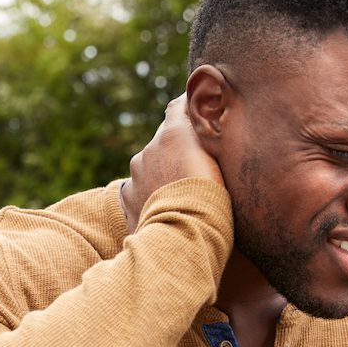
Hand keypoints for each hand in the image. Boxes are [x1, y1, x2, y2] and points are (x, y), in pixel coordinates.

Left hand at [121, 94, 223, 231]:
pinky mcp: (127, 197)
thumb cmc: (211, 201)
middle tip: (194, 163)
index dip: (188, 109)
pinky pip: (140, 189)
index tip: (196, 111)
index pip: (178, 107)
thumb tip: (205, 128)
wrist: (182, 238)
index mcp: (173, 135)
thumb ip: (209, 141)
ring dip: (163, 172)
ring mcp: (135, 174)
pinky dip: (150, 194)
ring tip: (181, 192)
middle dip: (177, 147)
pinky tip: (165, 208)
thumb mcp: (219, 164)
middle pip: (164, 139)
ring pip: (150, 165)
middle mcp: (150, 149)